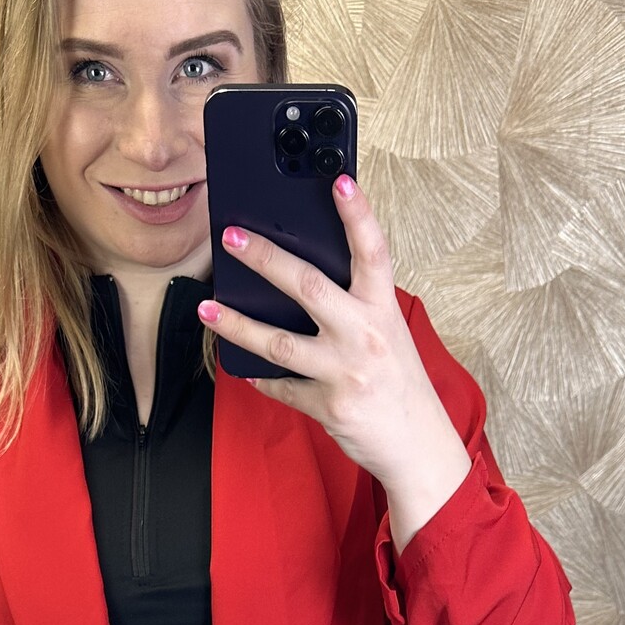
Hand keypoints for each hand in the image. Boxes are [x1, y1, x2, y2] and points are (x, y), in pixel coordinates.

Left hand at [196, 173, 470, 528]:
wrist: (417, 444)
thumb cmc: (399, 381)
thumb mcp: (387, 334)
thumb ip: (354, 305)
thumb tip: (300, 278)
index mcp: (383, 309)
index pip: (373, 252)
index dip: (358, 215)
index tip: (339, 180)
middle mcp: (365, 335)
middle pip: (309, 286)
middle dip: (265, 258)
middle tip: (231, 237)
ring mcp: (345, 371)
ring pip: (279, 342)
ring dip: (237, 324)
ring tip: (208, 309)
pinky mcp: (329, 405)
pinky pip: (282, 386)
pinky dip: (260, 377)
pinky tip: (242, 367)